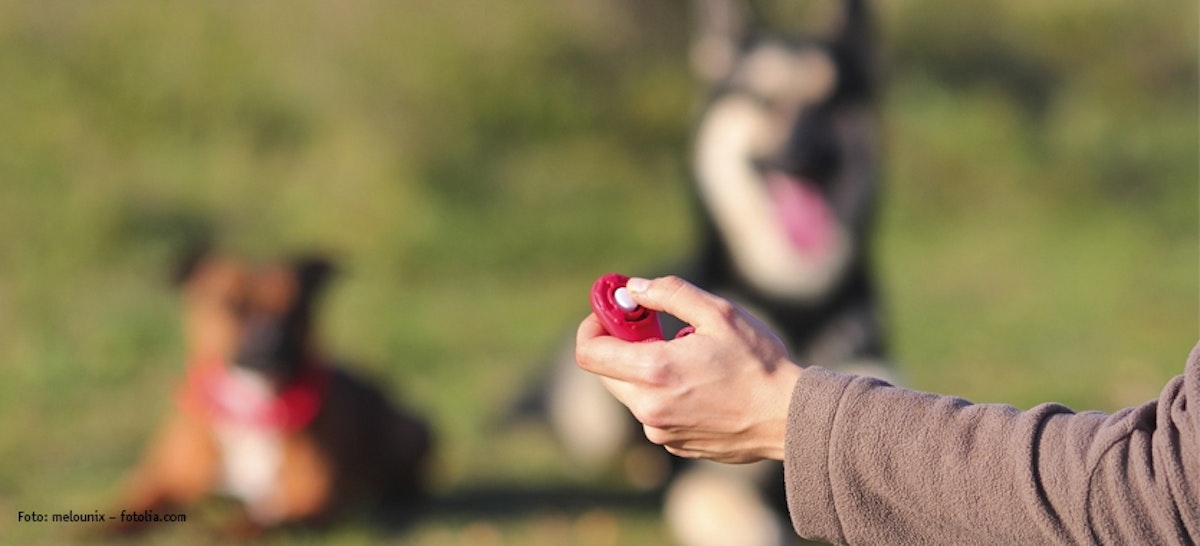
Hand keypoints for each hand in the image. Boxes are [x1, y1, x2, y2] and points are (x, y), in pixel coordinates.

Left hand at [575, 276, 802, 462]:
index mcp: (654, 371)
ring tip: (691, 357)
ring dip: (646, 370)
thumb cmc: (759, 363)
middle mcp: (649, 407)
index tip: (612, 312)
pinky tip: (703, 384)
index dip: (593, 326)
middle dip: (622, 345)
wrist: (789, 418)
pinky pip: (654, 412)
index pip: (589, 352)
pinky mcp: (675, 444)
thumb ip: (669, 293)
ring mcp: (660, 431)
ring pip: (632, 392)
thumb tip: (634, 288)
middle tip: (654, 326)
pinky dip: (665, 393)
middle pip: (606, 372)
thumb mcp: (718, 313)